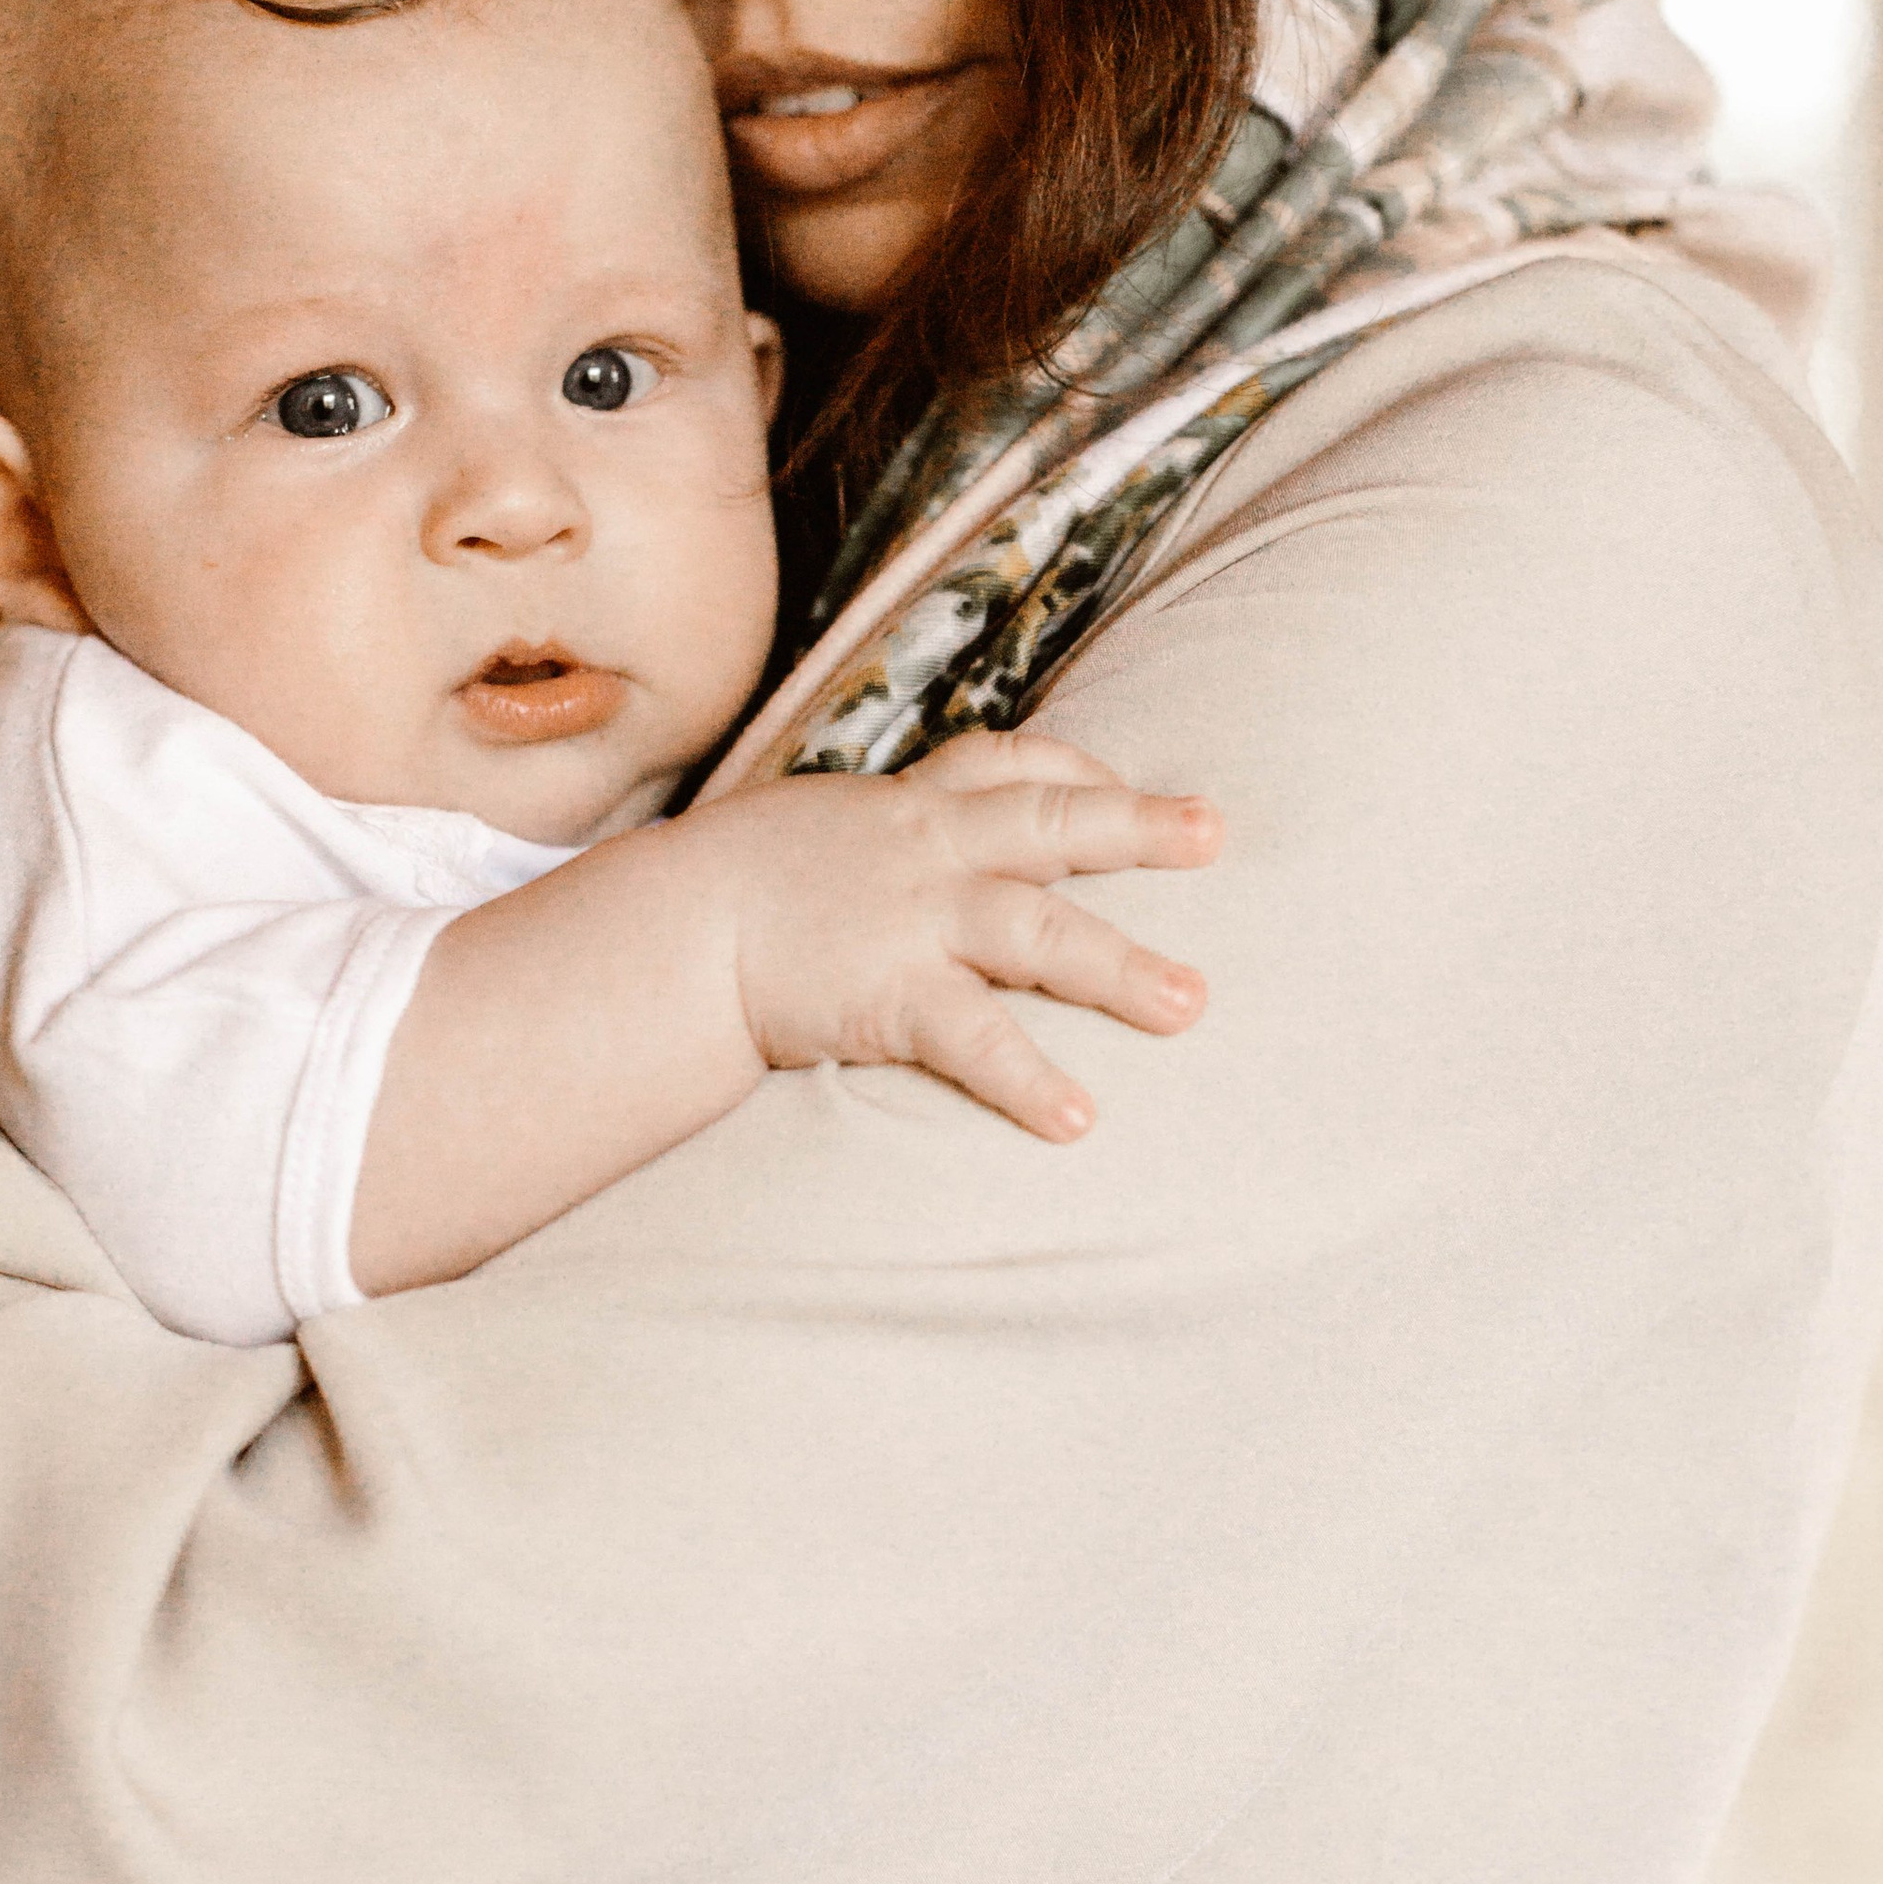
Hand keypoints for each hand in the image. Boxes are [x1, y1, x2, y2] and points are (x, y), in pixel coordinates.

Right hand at [716, 728, 1218, 1139]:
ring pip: (1041, 929)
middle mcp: (925, 850)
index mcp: (907, 807)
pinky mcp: (890, 993)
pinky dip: (1030, 1078)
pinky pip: (977, 1037)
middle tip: (1214, 833)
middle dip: (1139, 825)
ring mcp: (913, 919)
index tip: (1119, 783)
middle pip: (1055, 822)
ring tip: (1189, 1005)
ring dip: (1121, 966)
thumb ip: (869, 841)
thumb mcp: (807, 834)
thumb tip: (899, 861)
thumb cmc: (732, 890)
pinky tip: (1078, 1120)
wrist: (669, 930)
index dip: (1075, 769)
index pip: (1007, 763)